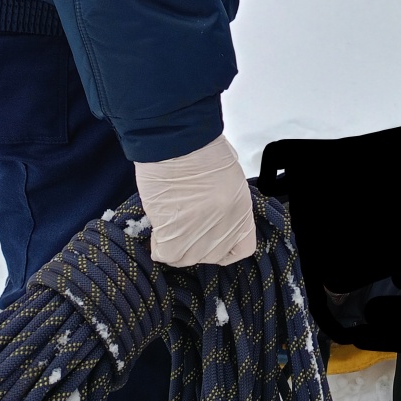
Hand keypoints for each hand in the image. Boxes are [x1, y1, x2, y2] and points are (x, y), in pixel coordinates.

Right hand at [134, 134, 256, 266]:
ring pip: (186, 258)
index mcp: (242, 210)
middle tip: (183, 223)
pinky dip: (159, 244)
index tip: (211, 236)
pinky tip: (158, 226)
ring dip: (176, 245)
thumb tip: (209, 214)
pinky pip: (165, 254)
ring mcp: (200, 233)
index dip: (224, 246)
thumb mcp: (228, 177)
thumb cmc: (201, 148)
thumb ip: (225, 203)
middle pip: (211, 256)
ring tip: (169, 223)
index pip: (242, 249)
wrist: (179, 142)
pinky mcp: (174, 234)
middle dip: (197, 244)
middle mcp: (225, 226)